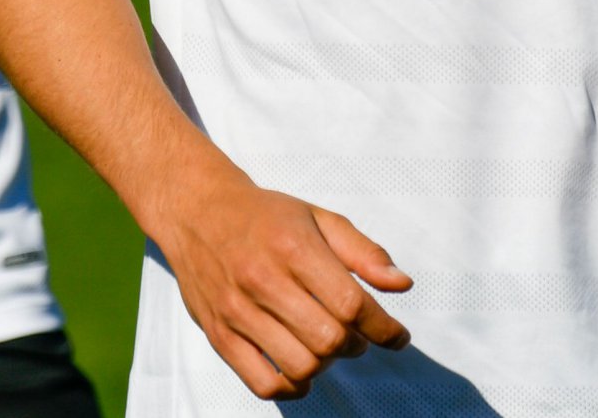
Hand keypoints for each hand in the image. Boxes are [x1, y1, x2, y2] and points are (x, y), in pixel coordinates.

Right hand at [149, 157, 412, 400]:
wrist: (195, 209)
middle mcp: (261, 279)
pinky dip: (291, 387)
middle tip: (355, 334)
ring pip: (301, 366)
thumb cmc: (265, 215)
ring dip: (326, 364)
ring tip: (324, 345)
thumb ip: (363, 252)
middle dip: (355, 345)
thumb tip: (403, 285)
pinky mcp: (218, 334)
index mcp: (291, 246)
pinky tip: (299, 370)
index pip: (351, 304)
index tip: (397, 336)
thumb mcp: (317, 218)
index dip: (384, 328)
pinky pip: (263, 384)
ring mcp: (236, 310)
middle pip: (330, 339)